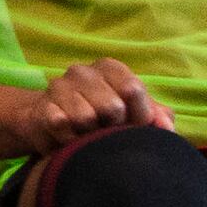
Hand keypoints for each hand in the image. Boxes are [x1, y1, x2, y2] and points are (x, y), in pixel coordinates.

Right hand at [11, 57, 167, 154]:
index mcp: (110, 68)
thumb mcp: (135, 114)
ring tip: (88, 134)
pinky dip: (70, 139)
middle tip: (107, 131)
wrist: (54, 125)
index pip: (132, 89)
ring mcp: (59, 86)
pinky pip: (62, 125)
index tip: (134, 125)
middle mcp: (83, 71)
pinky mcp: (42, 107)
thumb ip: (158, 116)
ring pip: (86, 118)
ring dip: (90, 135)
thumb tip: (165, 125)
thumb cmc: (103, 119)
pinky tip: (70, 138)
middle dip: (113, 127)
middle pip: (111, 107)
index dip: (138, 115)